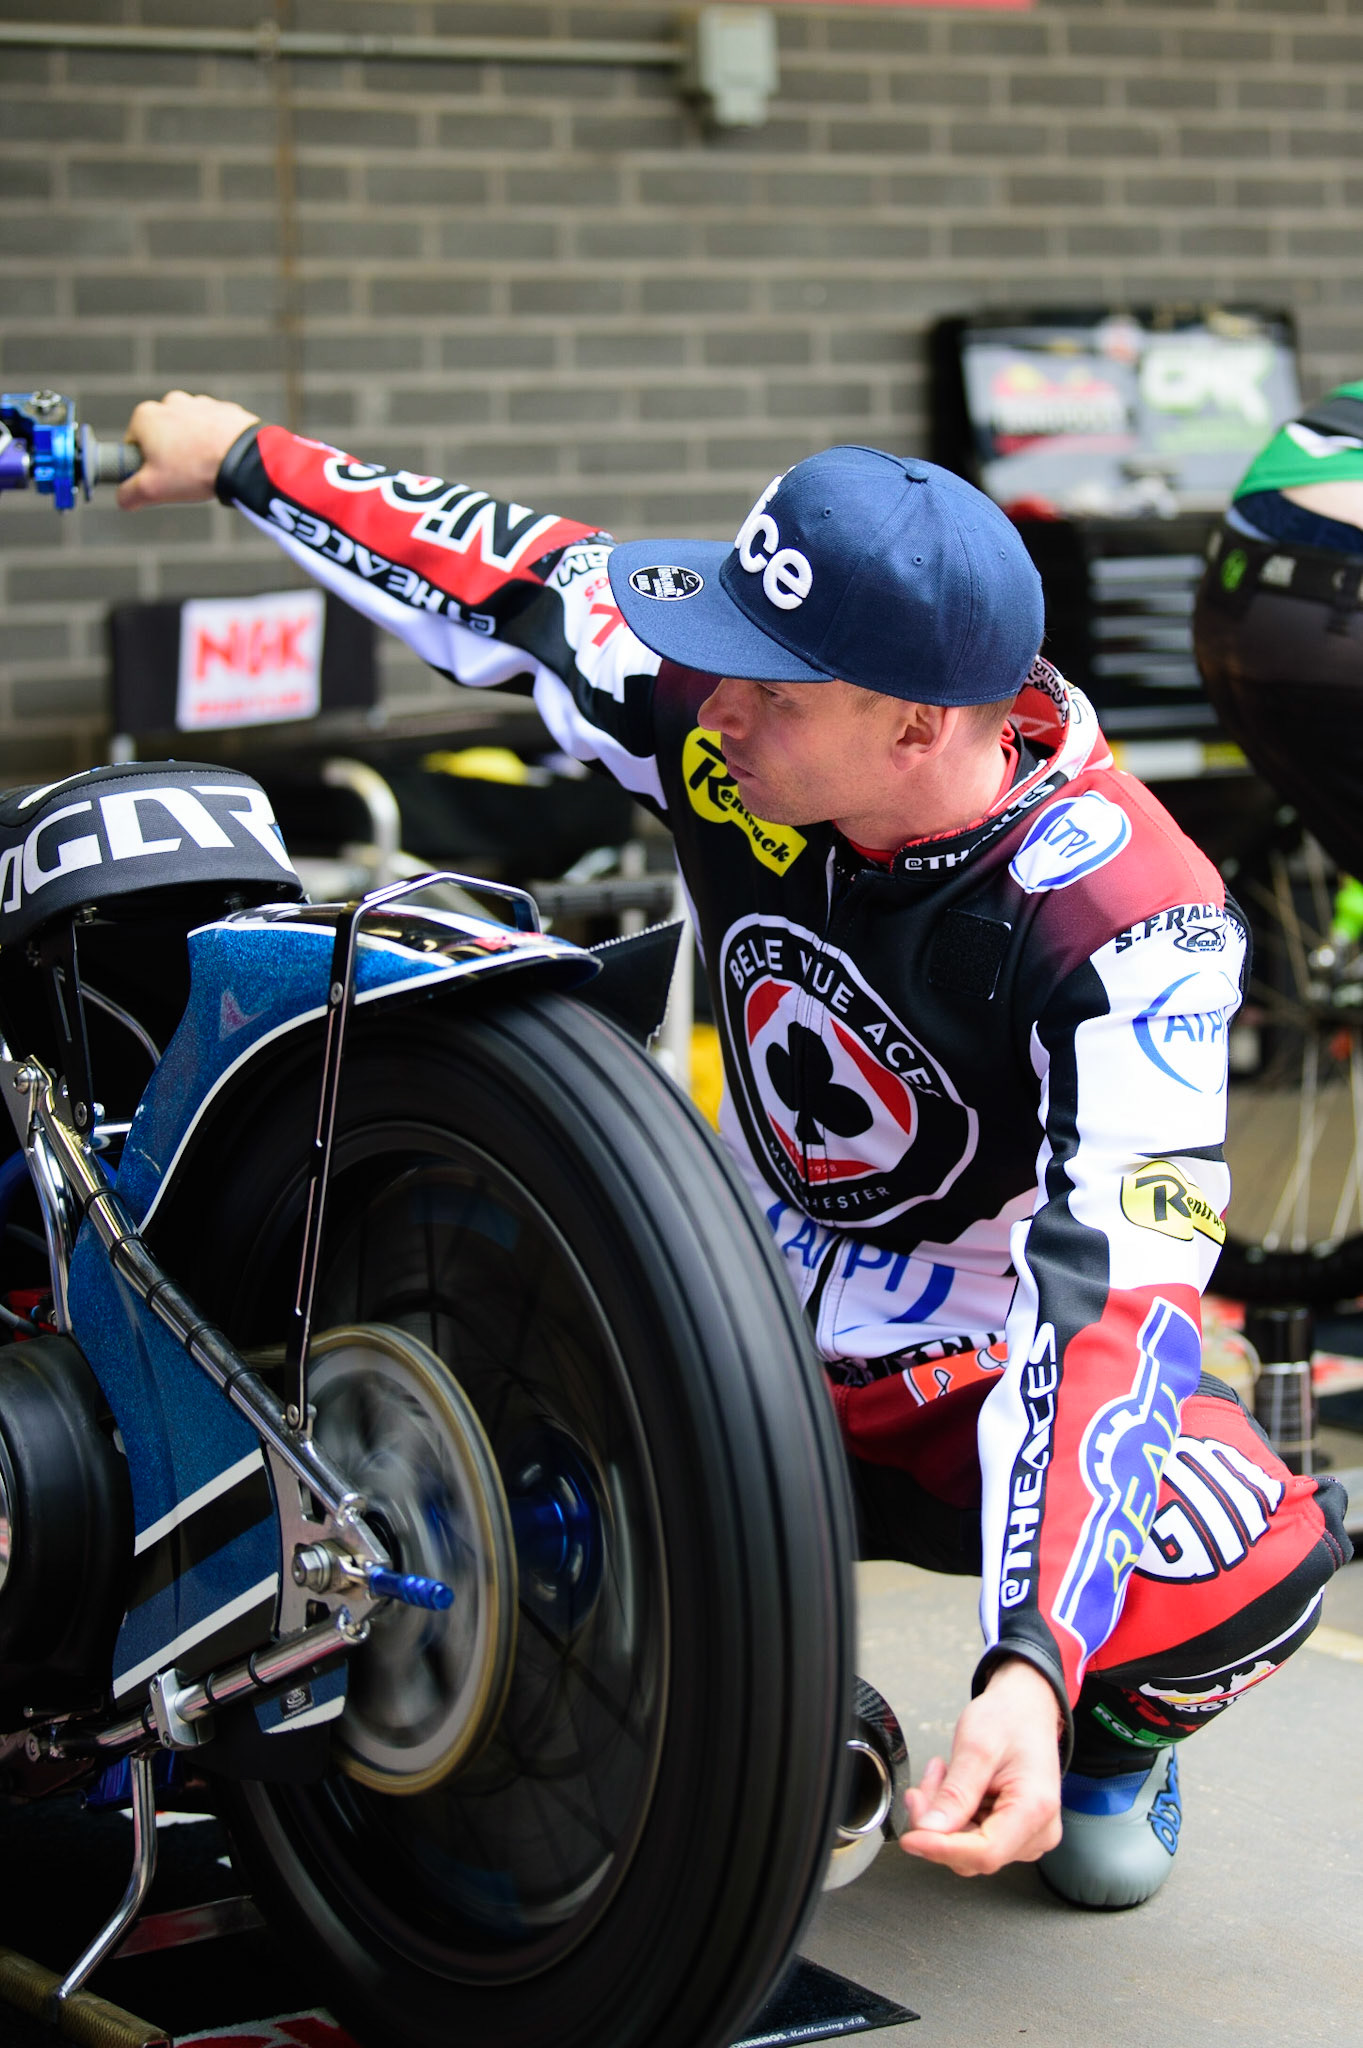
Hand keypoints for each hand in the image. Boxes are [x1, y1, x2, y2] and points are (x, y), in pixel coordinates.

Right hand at [117, 389, 259, 509]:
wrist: (245, 459)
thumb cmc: (195, 470)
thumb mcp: (152, 489)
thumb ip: (128, 494)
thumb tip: (123, 498)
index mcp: (146, 416)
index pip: (134, 445)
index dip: (144, 466)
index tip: (159, 479)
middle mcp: (170, 402)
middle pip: (163, 437)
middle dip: (170, 456)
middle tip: (185, 478)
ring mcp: (199, 403)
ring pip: (190, 433)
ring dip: (194, 449)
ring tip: (206, 470)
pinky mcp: (225, 409)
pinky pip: (215, 431)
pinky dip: (216, 444)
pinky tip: (223, 460)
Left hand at [898, 1657, 1062, 1876]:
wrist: (1025, 1708)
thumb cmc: (1009, 1719)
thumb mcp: (976, 1746)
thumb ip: (954, 1792)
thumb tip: (929, 1830)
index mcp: (1035, 1808)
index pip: (985, 1852)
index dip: (942, 1849)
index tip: (910, 1839)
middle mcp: (1038, 1831)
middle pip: (973, 1853)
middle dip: (938, 1824)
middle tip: (921, 1787)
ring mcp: (1027, 1835)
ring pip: (967, 1848)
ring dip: (943, 1817)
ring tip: (941, 1774)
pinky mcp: (1014, 1833)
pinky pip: (972, 1838)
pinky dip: (952, 1815)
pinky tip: (952, 1784)